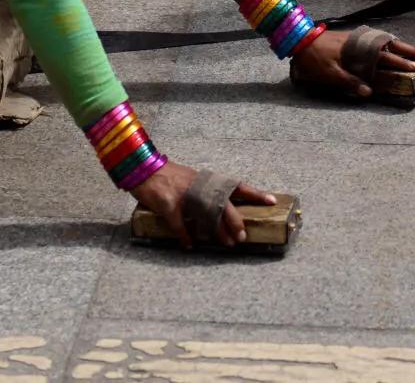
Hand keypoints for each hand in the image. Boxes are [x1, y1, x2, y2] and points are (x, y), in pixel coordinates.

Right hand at [130, 160, 275, 248]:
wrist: (143, 168)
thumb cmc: (169, 175)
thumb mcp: (192, 179)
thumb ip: (206, 191)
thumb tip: (221, 209)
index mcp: (207, 180)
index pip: (236, 186)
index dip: (254, 193)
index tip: (271, 201)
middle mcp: (199, 187)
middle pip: (224, 206)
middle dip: (235, 222)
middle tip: (242, 237)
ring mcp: (184, 196)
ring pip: (207, 217)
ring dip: (218, 232)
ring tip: (226, 244)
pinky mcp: (169, 205)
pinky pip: (181, 226)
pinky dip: (186, 237)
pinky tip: (190, 245)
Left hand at [291, 30, 414, 99]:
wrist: (299, 39)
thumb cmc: (314, 58)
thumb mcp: (329, 74)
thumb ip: (350, 82)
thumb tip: (369, 93)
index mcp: (359, 50)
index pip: (385, 57)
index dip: (401, 62)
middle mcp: (362, 42)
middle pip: (391, 45)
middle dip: (410, 51)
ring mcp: (359, 38)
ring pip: (386, 41)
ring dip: (402, 46)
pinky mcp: (354, 37)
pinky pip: (378, 39)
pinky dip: (390, 43)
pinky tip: (394, 46)